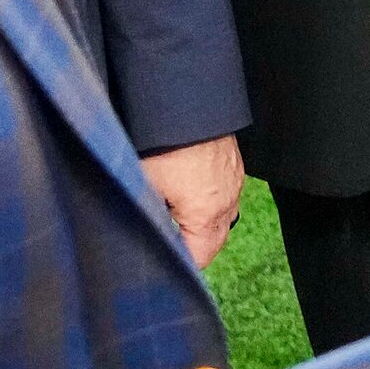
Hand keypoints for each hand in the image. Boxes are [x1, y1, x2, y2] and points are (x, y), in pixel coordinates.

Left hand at [141, 134, 245, 266]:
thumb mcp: (143, 188)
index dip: (180, 264)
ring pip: (220, 218)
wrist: (188, 104)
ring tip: (173, 218)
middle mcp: (227, 202)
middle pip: (214, 241)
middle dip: (192, 247)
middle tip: (165, 243)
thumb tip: (136, 238)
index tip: (160, 262)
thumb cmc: (162, 146)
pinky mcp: (233, 166)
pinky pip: (223, 196)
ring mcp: (234, 182)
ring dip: (201, 224)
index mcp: (207, 214)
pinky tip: (186, 192)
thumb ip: (145, 219)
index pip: (200, 258)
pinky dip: (208, 202)